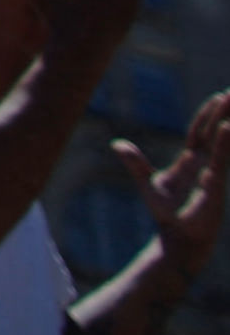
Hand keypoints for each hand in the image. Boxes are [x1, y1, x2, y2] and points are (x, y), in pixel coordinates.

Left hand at [120, 91, 229, 285]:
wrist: (177, 237)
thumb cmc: (166, 213)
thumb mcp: (148, 183)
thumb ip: (135, 162)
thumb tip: (116, 144)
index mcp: (190, 160)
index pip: (200, 131)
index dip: (208, 114)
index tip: (218, 96)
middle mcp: (204, 164)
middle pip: (214, 131)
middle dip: (224, 112)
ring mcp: (211, 173)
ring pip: (220, 141)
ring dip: (228, 121)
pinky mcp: (215, 185)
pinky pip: (220, 159)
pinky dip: (224, 144)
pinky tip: (228, 127)